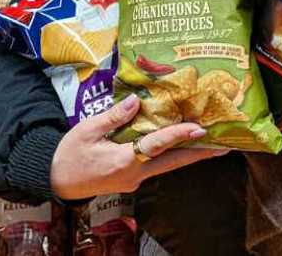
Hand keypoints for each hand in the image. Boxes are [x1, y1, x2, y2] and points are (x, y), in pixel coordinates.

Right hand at [50, 94, 229, 200]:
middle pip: (173, 161)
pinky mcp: (133, 179)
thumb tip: (138, 100)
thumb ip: (113, 116)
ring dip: (190, 154)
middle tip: (226, 145)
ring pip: (169, 165)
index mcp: (122, 160)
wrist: (55, 180)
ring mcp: (135, 179)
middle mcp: (134, 173)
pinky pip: (158, 166)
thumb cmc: (69, 154)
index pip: (156, 145)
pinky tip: (185, 146)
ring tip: (215, 145)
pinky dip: (173, 155)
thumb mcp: (87, 130)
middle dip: (200, 153)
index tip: (200, 127)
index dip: (179, 134)